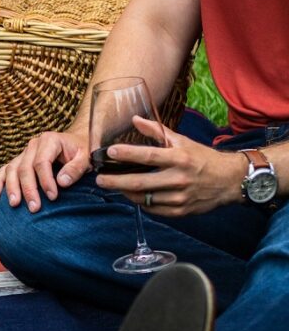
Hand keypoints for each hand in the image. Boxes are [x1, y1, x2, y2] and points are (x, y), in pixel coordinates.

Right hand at [0, 130, 90, 211]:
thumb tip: (62, 182)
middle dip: (28, 189)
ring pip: (12, 170)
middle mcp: (33, 146)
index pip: (42, 162)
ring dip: (12, 188)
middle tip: (34, 207)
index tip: (53, 196)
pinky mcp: (19, 161)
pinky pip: (5, 170)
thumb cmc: (80, 151)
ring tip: (15, 204)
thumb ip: (76, 168)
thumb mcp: (85, 157)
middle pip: (24, 168)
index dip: (45, 181)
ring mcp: (24, 153)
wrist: (76, 142)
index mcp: (49, 140)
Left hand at [96, 117, 244, 215]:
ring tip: (114, 186)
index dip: (127, 154)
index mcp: (179, 158)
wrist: (231, 180)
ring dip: (126, 193)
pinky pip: (154, 209)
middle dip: (115, 182)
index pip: (148, 156)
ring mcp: (180, 197)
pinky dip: (142, 203)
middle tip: (100, 179)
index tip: (110, 152)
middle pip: (139, 183)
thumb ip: (157, 131)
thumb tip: (135, 119)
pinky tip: (134, 195)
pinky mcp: (181, 211)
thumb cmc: (202, 158)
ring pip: (144, 198)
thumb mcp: (182, 141)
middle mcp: (179, 178)